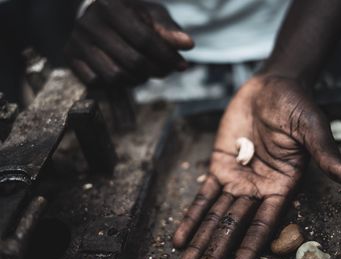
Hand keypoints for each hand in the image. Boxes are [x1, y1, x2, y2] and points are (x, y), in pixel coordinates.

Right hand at [64, 0, 193, 85]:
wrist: (95, 13)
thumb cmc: (129, 15)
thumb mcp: (150, 15)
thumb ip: (168, 29)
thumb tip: (188, 45)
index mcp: (110, 5)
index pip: (144, 39)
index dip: (166, 56)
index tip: (181, 65)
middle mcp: (89, 22)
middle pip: (132, 62)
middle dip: (155, 71)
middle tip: (163, 70)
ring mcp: (76, 41)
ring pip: (115, 77)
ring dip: (137, 80)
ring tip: (144, 72)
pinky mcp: (69, 58)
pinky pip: (97, 83)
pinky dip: (115, 84)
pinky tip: (124, 74)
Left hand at [173, 75, 340, 258]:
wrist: (271, 86)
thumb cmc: (296, 105)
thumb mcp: (312, 128)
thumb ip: (326, 154)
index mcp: (282, 187)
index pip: (263, 226)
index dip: (248, 249)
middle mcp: (257, 190)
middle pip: (234, 228)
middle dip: (215, 252)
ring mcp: (236, 180)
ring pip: (215, 217)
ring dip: (200, 242)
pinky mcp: (219, 166)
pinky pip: (203, 196)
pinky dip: (191, 216)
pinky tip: (179, 237)